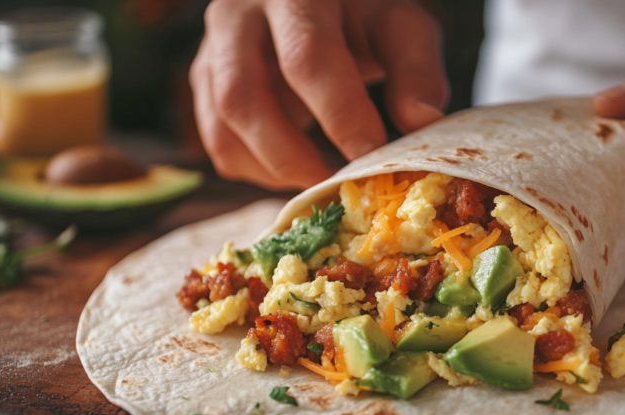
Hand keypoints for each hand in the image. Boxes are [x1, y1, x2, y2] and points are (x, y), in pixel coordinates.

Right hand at [191, 0, 448, 189]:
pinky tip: (297, 168)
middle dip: (294, 156)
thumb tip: (421, 121)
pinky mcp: (204, 81)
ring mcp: (211, 49)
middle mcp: (237, 14)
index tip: (372, 158)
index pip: (307, 58)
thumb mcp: (401, 25)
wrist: (317, 1)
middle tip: (339, 186)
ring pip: (221, 126)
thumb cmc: (363, 14)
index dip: (340, 115)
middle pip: (244, 98)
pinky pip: (218, 141)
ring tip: (321, 181)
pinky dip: (257, 169)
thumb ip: (416, 68)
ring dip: (272, 168)